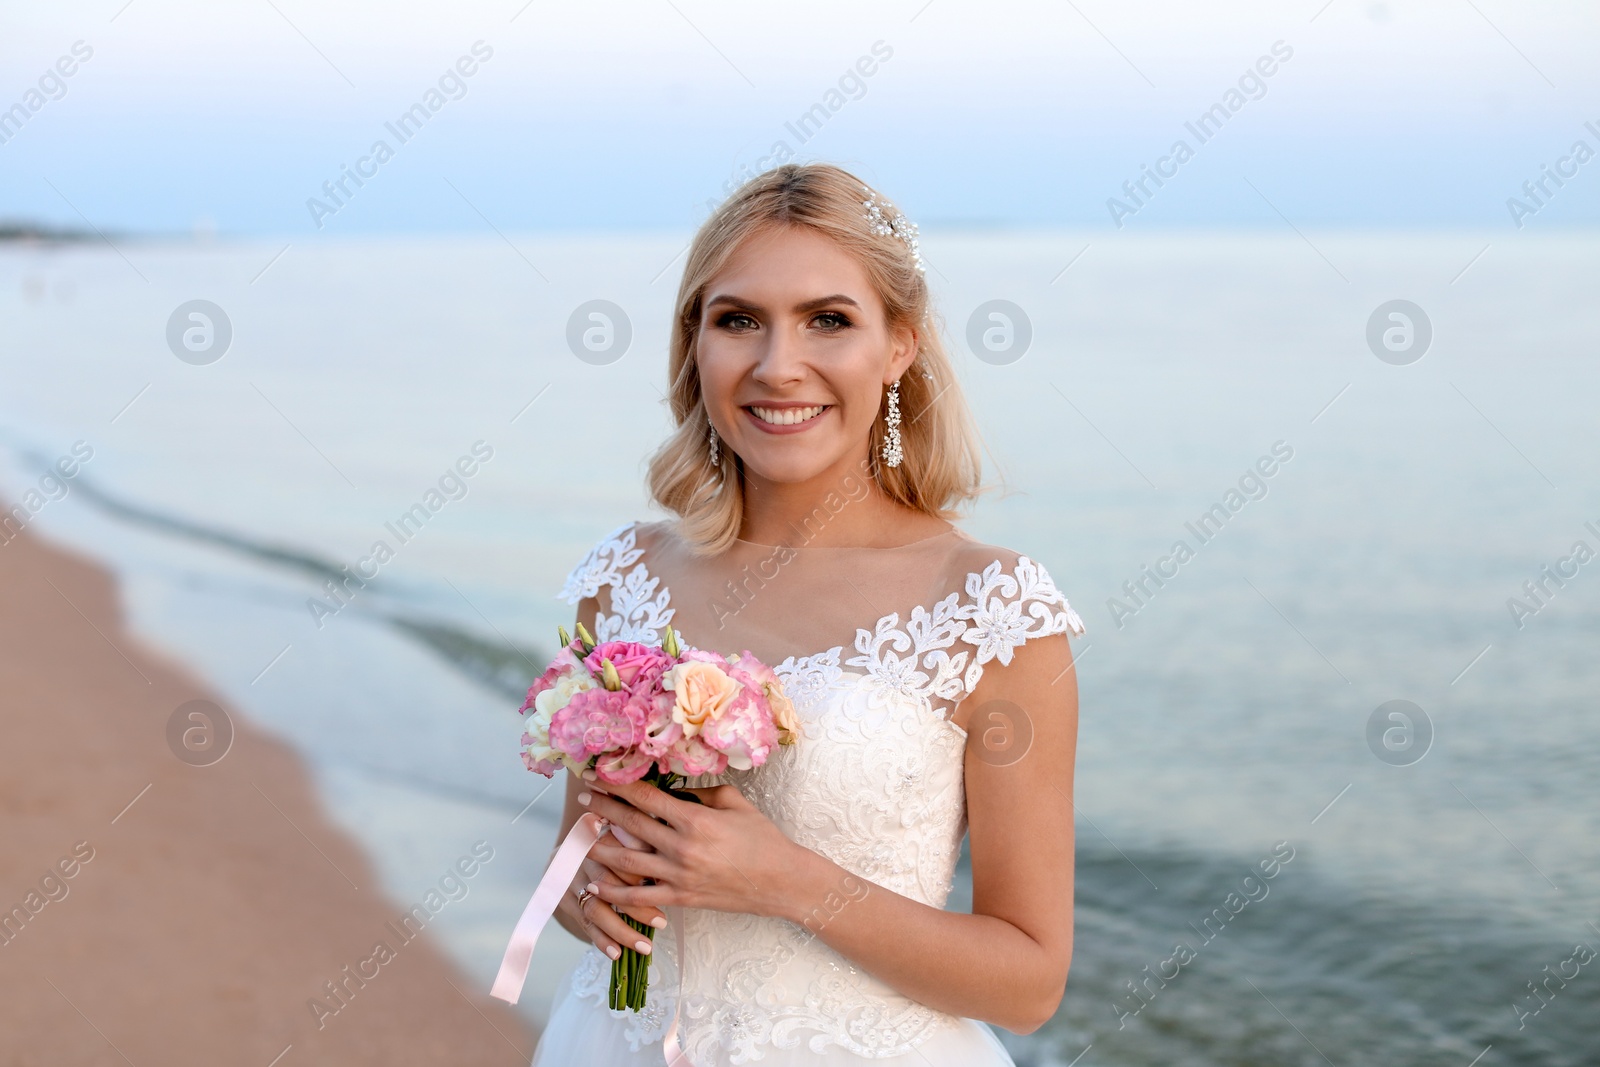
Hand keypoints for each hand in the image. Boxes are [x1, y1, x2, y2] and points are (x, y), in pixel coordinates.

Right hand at [558, 831, 667, 961]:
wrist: (575, 849)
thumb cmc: (617, 842)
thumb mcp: (630, 836)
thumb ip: (644, 843)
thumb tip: (664, 859)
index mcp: (600, 836)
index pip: (620, 856)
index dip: (642, 874)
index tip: (666, 888)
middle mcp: (581, 857)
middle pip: (607, 884)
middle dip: (636, 907)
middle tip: (661, 923)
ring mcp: (569, 880)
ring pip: (594, 908)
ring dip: (621, 931)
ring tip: (645, 947)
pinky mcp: (563, 900)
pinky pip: (583, 923)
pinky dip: (601, 940)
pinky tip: (617, 954)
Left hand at [580, 778, 804, 918]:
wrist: (781, 881)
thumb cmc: (763, 838)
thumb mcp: (735, 803)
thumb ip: (702, 793)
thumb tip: (674, 788)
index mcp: (694, 819)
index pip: (646, 798)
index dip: (618, 785)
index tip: (599, 776)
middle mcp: (681, 847)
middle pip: (630, 824)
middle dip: (603, 808)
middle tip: (583, 799)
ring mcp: (679, 875)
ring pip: (627, 861)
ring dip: (601, 847)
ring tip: (581, 836)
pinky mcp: (681, 898)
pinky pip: (640, 897)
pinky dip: (615, 891)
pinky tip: (597, 883)